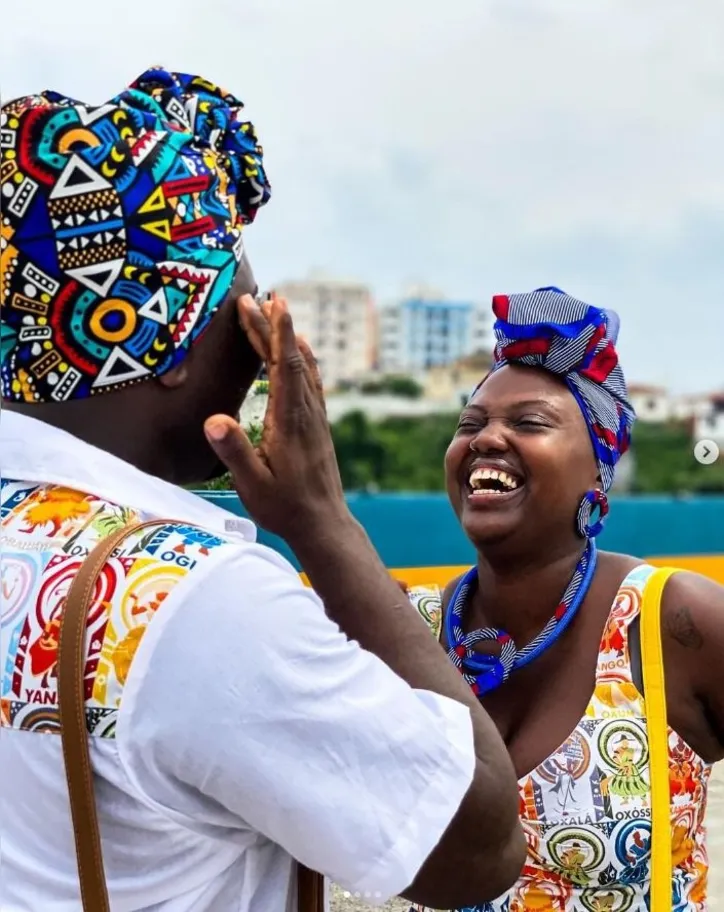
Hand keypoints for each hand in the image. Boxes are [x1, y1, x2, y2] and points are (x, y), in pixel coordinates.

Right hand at [204, 294, 348, 541]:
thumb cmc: (286, 507)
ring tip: (276, 311)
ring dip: (288, 338)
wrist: (324, 525)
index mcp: (290, 420)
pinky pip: (311, 381)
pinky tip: (300, 353)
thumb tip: (213, 419)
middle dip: (272, 327)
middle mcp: (306, 412)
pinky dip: (303, 358)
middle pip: (291, 359)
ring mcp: (315, 418)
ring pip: (304, 367)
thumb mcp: (253, 484)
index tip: (273, 302)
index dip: (278, 332)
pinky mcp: (317, 426)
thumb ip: (234, 451)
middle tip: (254, 298)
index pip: (286, 366)